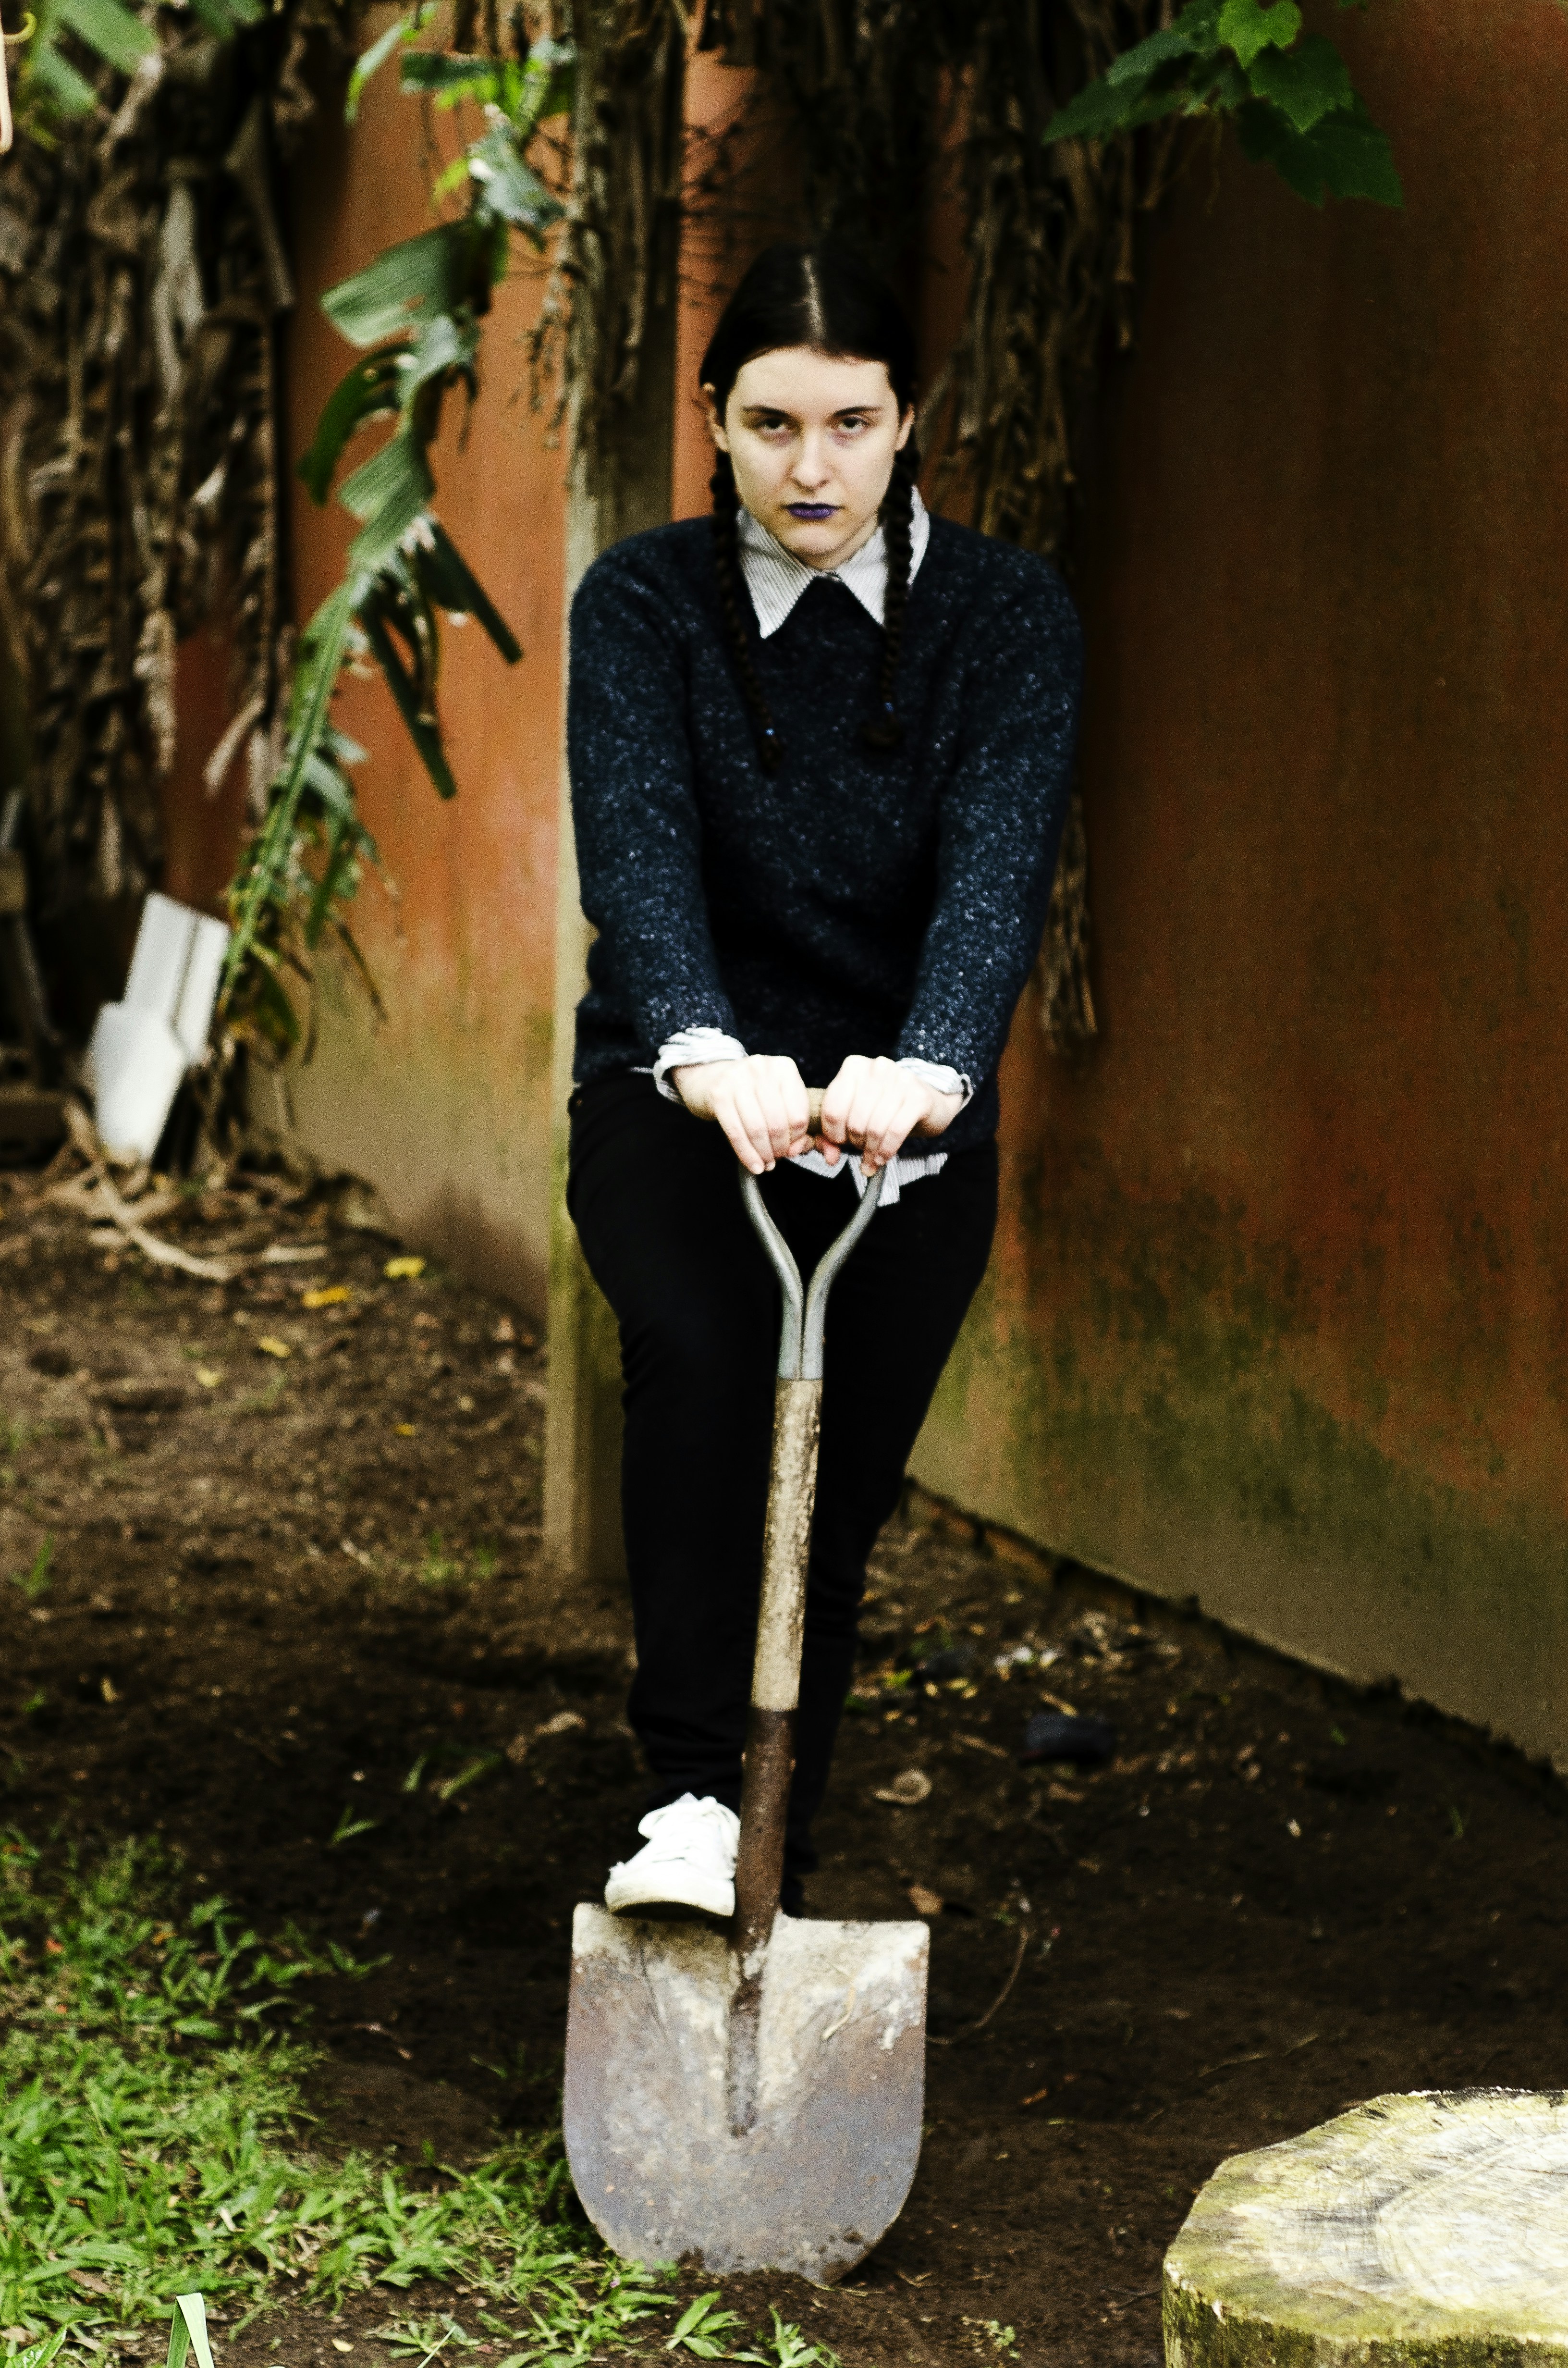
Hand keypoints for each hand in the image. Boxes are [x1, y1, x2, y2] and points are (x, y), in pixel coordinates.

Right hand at [672, 1054, 811, 1175]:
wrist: (710, 1078)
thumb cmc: (752, 1092)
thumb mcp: (778, 1098)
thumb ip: (795, 1124)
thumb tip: (796, 1150)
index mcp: (784, 1068)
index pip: (798, 1114)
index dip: (796, 1138)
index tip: (791, 1148)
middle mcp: (761, 1068)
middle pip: (778, 1123)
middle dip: (779, 1149)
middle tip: (777, 1159)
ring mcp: (737, 1079)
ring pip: (757, 1129)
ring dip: (763, 1153)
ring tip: (766, 1164)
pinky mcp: (718, 1094)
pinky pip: (736, 1132)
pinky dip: (746, 1154)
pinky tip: (753, 1165)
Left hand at [818, 1055, 962, 1175]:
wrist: (929, 1102)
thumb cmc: (886, 1109)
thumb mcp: (857, 1112)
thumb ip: (835, 1134)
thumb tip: (830, 1157)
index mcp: (854, 1066)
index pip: (833, 1108)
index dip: (833, 1133)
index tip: (841, 1142)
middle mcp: (877, 1067)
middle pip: (855, 1121)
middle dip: (856, 1143)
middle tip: (862, 1149)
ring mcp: (901, 1079)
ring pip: (875, 1128)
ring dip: (872, 1150)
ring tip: (873, 1156)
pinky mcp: (919, 1097)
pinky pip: (896, 1131)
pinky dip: (887, 1150)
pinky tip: (883, 1157)